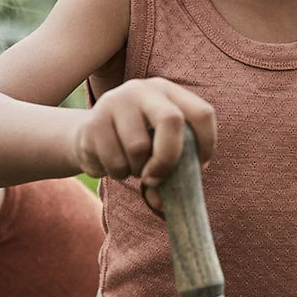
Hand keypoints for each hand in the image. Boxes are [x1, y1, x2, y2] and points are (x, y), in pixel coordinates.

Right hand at [73, 78, 215, 187]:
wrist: (89, 134)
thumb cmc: (136, 143)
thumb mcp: (159, 146)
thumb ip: (173, 170)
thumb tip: (163, 205)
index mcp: (169, 93)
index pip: (202, 114)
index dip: (207, 145)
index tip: (199, 167)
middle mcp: (142, 90)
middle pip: (171, 120)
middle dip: (169, 158)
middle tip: (158, 179)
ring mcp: (115, 102)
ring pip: (138, 148)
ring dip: (137, 170)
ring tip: (131, 166)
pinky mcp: (92, 122)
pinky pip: (114, 161)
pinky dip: (117, 173)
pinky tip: (112, 163)